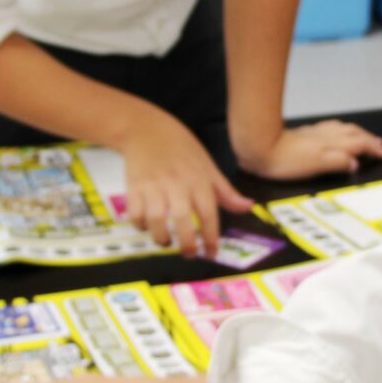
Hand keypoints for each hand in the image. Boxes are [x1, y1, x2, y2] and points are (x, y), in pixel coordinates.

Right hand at [118, 110, 252, 257]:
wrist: (146, 128)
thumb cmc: (181, 148)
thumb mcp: (208, 166)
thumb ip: (226, 192)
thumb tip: (248, 207)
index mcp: (198, 180)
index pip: (209, 213)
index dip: (211, 237)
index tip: (212, 253)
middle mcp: (176, 184)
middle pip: (182, 220)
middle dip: (187, 244)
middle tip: (190, 254)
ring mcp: (153, 186)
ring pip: (156, 220)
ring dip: (161, 238)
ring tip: (167, 242)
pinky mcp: (134, 187)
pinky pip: (136, 213)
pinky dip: (140, 225)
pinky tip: (148, 226)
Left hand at [238, 121, 381, 182]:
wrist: (260, 146)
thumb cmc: (283, 160)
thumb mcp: (315, 166)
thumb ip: (337, 163)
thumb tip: (354, 164)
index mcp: (332, 145)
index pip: (360, 145)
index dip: (375, 150)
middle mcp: (326, 136)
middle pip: (355, 134)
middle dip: (371, 140)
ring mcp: (316, 133)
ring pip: (345, 129)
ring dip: (359, 133)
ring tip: (367, 137)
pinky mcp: (306, 133)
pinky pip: (333, 128)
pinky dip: (343, 130)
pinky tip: (338, 132)